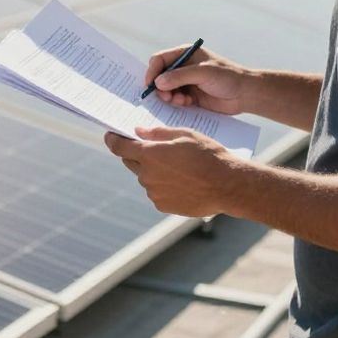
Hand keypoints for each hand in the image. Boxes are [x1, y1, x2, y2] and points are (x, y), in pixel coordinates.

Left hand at [104, 126, 243, 216]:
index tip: (110, 136)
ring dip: (154, 171)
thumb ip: (158, 133)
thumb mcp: (185, 135)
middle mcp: (147, 175)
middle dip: (137, 154)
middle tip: (152, 149)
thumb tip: (139, 132)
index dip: (112, 140)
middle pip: (131, 162)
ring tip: (178, 168)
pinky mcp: (163, 205)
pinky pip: (157, 192)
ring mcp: (154, 192)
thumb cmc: (208, 156)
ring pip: (146, 178)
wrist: (227, 186)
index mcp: (150, 155)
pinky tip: (182, 181)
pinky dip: (163, 186)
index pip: (119, 147)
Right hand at [144, 44, 256, 114]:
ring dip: (169, 97)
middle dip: (159, 87)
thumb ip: (180, 76)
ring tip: (180, 101)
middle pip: (160, 76)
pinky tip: (187, 104)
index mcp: (185, 54)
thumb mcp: (203, 73)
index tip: (150, 85)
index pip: (159, 60)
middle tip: (166, 97)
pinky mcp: (190, 96)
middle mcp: (183, 67)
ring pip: (166, 90)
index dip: (152, 71)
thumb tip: (157, 83)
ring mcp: (186, 82)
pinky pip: (175, 100)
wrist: (246, 94)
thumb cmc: (228, 77)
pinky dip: (176, 103)